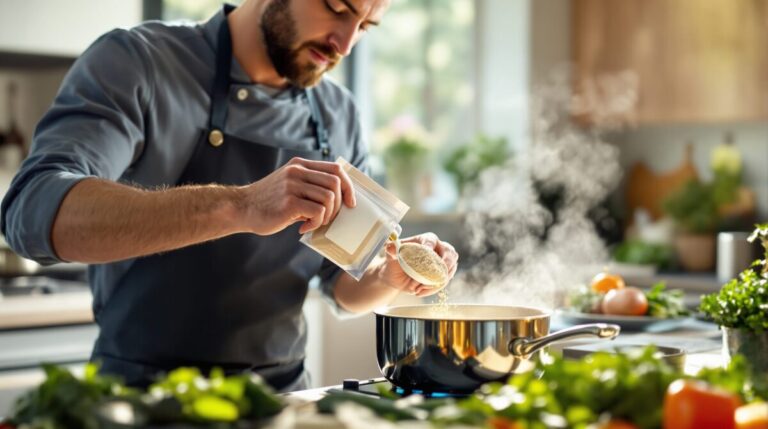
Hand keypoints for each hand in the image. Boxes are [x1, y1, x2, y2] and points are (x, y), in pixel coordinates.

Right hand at [239, 157, 355, 234]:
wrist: (240, 208)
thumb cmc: (268, 202)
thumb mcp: (290, 186)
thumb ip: (310, 187)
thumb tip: (340, 201)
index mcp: (300, 165)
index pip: (336, 169)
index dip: (349, 186)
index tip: (350, 202)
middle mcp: (298, 171)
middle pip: (336, 183)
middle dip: (339, 205)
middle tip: (328, 218)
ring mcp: (293, 185)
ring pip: (328, 198)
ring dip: (327, 216)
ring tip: (314, 223)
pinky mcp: (289, 202)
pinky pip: (317, 212)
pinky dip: (316, 223)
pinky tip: (303, 228)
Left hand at [379, 232, 458, 296]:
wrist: (397, 276)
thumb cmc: (395, 262)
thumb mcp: (391, 255)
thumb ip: (391, 250)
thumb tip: (390, 246)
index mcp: (426, 239)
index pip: (431, 241)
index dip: (429, 248)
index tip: (426, 255)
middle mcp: (438, 248)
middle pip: (450, 254)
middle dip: (442, 266)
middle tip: (433, 276)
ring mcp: (443, 262)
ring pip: (448, 271)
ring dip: (433, 281)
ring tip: (416, 287)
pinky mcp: (444, 275)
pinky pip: (444, 282)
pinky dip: (433, 289)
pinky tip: (419, 291)